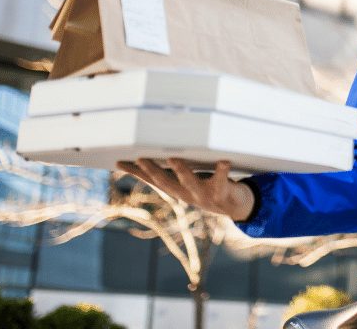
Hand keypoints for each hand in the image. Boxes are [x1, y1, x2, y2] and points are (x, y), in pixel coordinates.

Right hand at [117, 158, 255, 221]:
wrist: (236, 206)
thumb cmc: (210, 186)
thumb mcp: (189, 180)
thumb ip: (176, 170)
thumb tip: (160, 150)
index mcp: (178, 190)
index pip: (153, 180)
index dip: (136, 173)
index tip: (119, 162)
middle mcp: (188, 194)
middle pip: (166, 183)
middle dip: (153, 171)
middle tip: (141, 158)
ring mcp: (204, 194)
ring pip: (190, 182)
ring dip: (181, 171)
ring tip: (174, 159)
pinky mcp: (223, 192)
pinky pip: (222, 179)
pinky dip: (222, 170)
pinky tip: (223, 161)